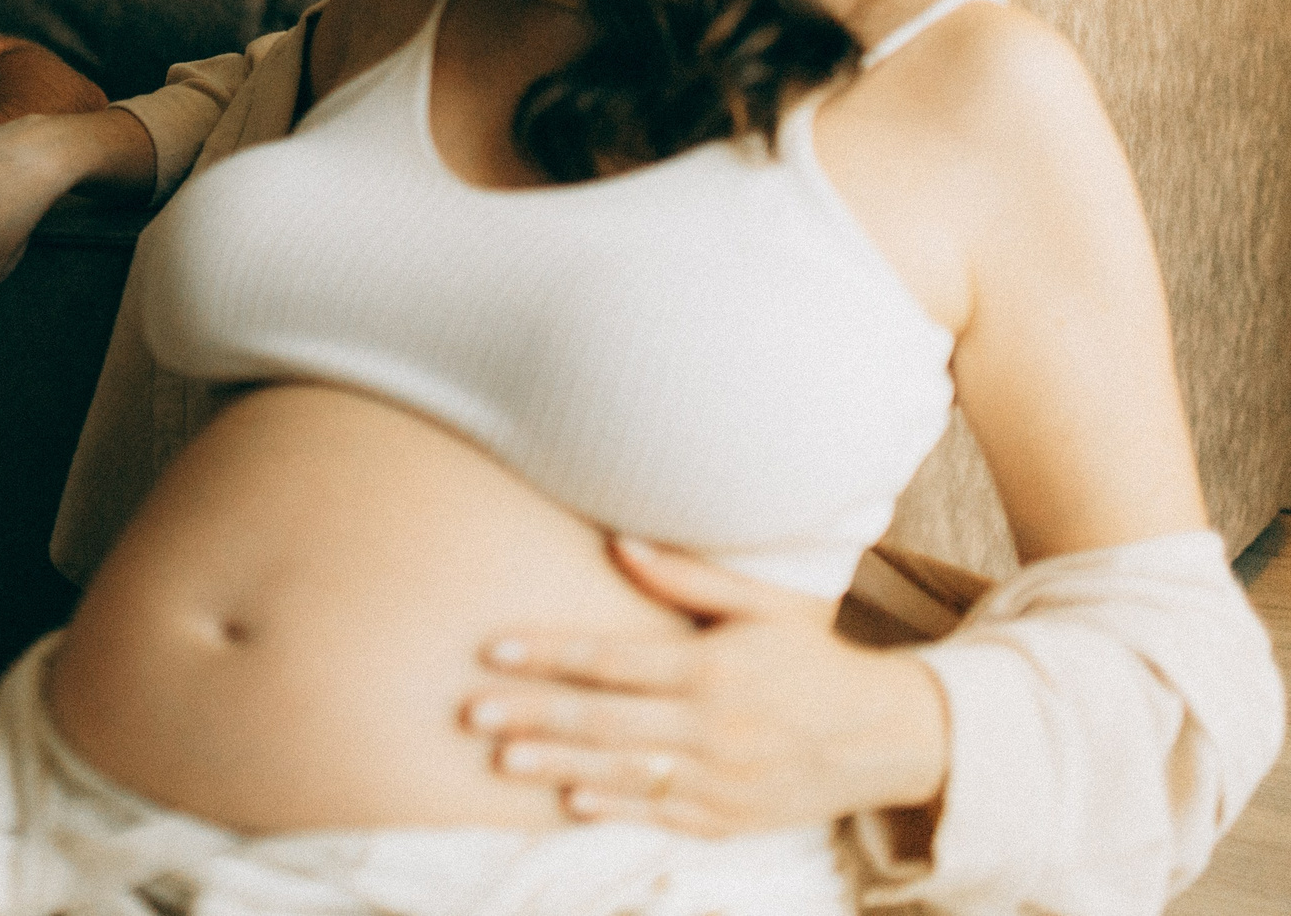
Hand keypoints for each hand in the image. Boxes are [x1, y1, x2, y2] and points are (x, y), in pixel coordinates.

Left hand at [462, 535, 949, 835]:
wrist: (892, 735)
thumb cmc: (817, 658)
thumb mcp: (766, 605)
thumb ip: (688, 579)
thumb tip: (619, 543)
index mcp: (715, 669)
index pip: (612, 661)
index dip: (548, 655)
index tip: (492, 649)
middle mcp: (714, 728)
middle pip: (604, 722)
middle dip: (533, 716)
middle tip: (471, 711)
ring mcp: (722, 781)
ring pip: (624, 774)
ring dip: (557, 767)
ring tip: (500, 760)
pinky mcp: (731, 819)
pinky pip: (661, 814)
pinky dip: (615, 809)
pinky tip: (569, 801)